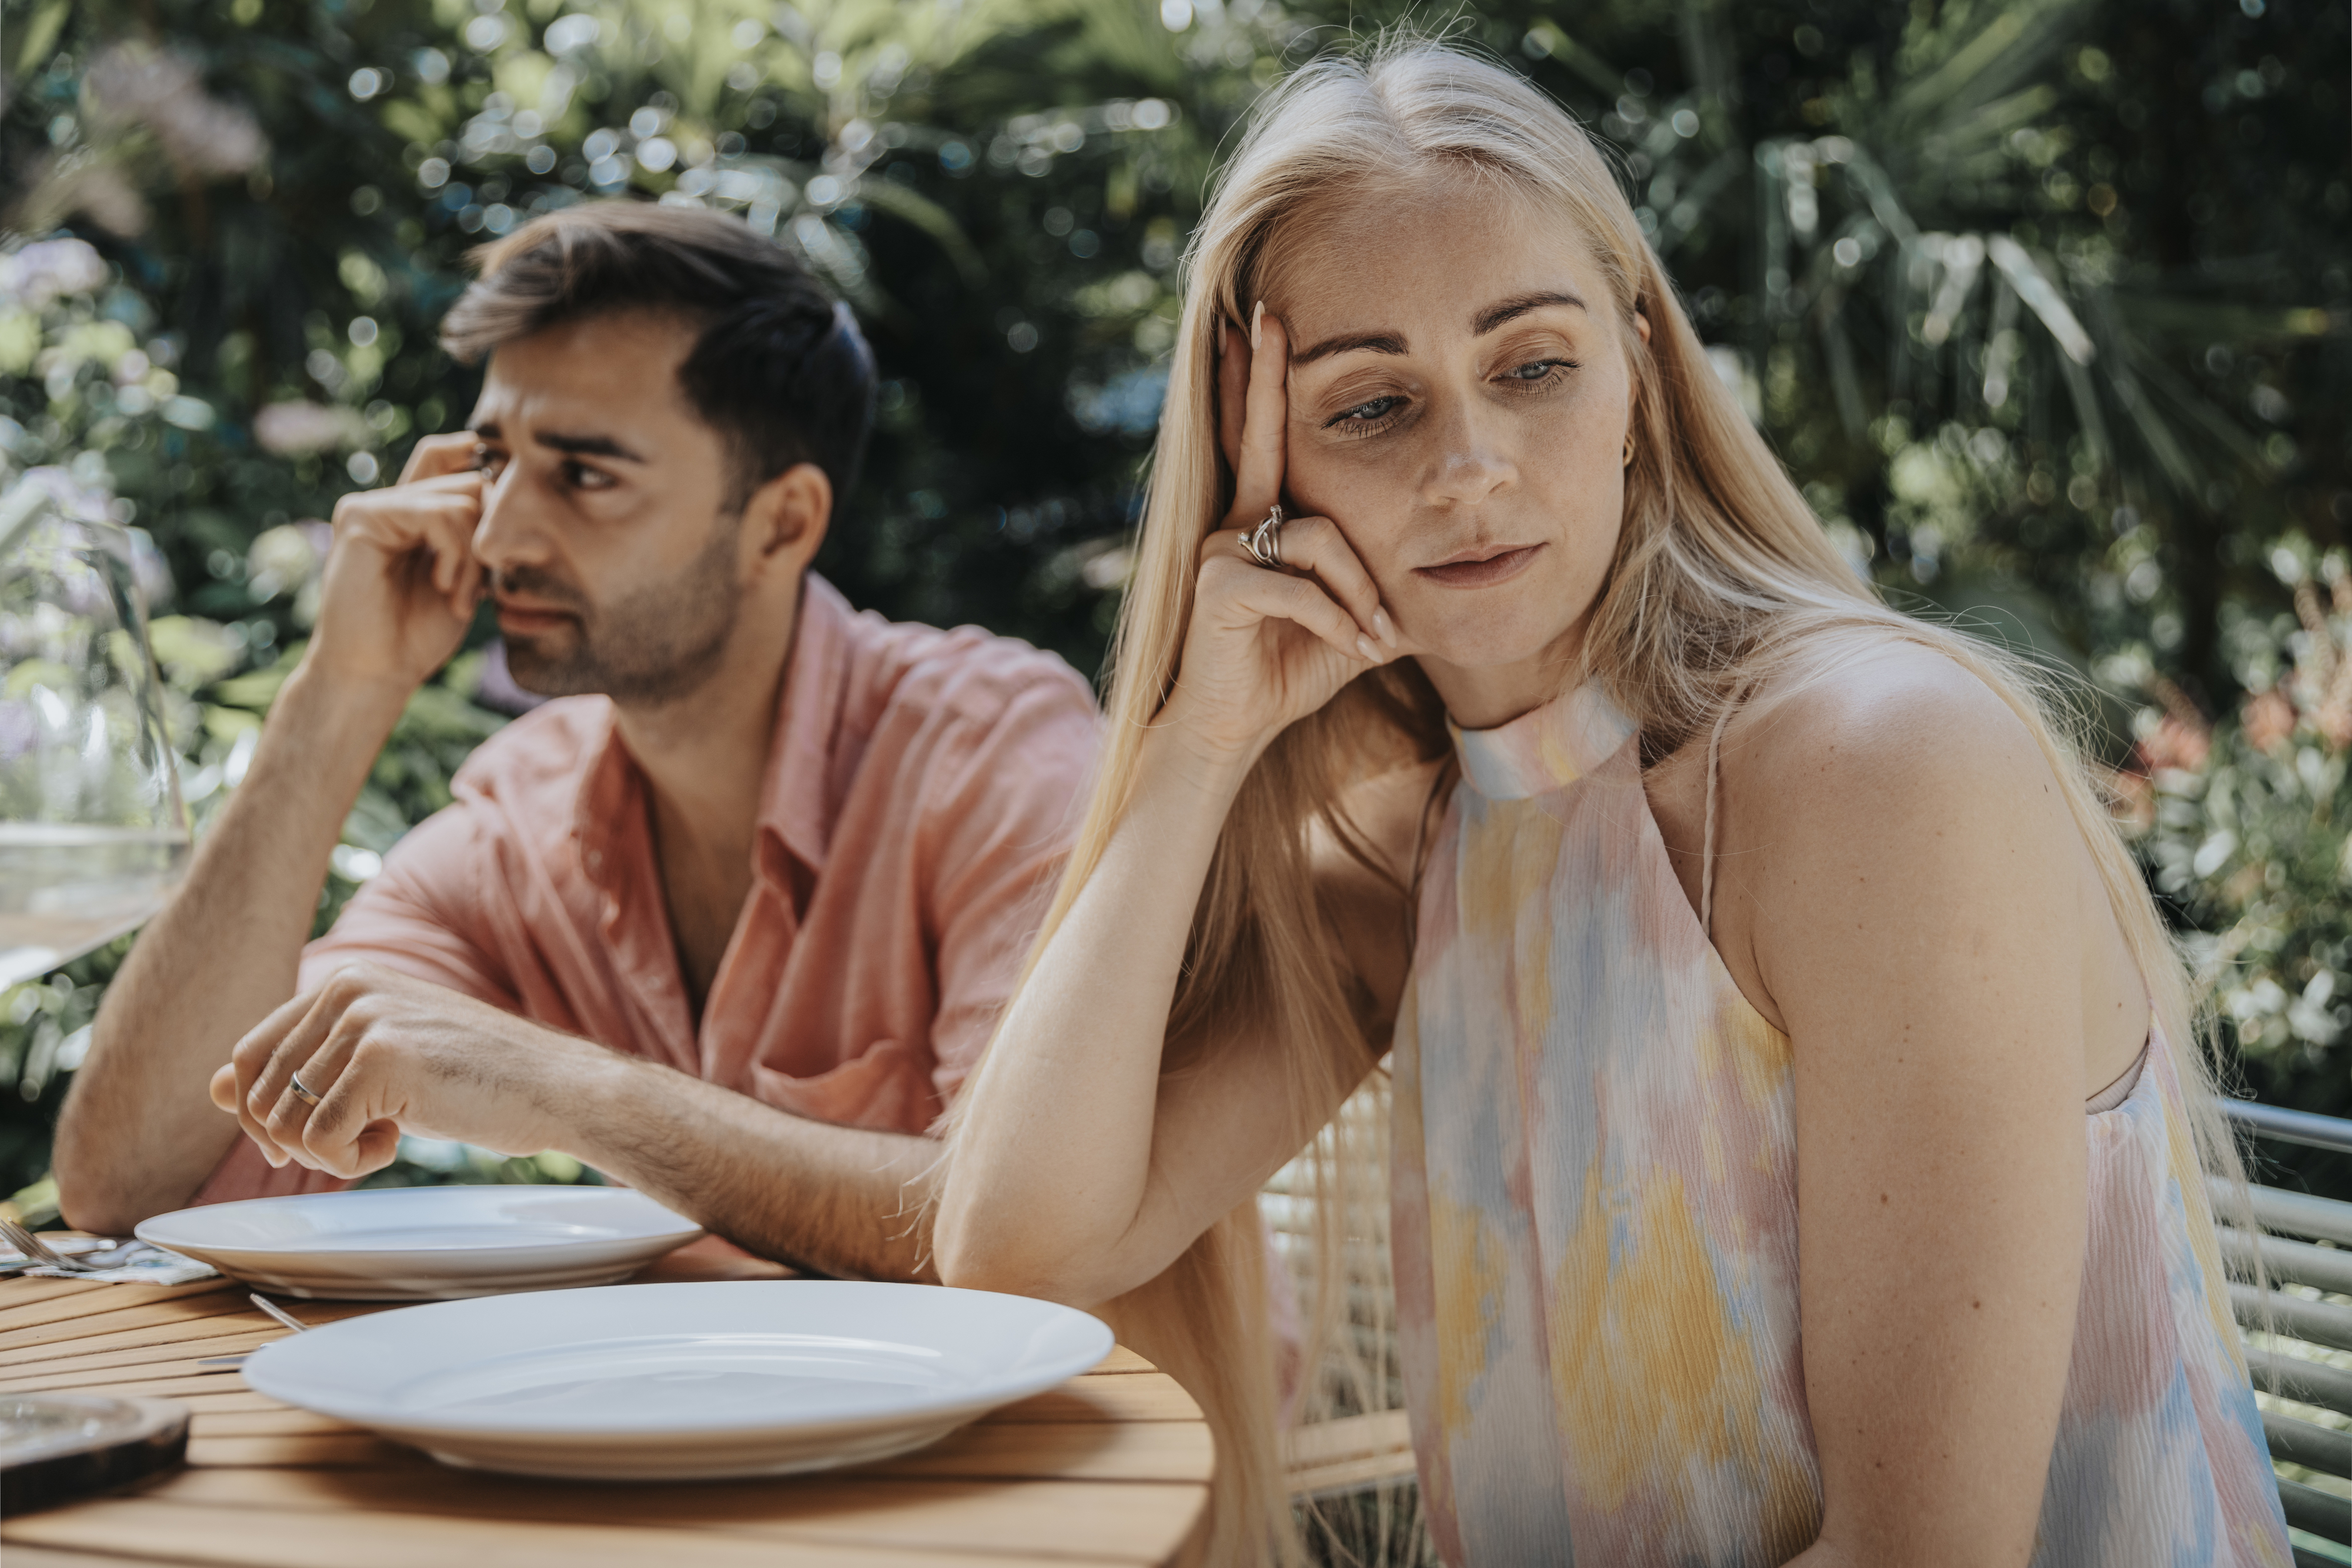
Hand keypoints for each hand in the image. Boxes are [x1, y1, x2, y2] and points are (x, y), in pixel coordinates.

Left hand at [209, 962, 593, 1178]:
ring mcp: (365, 1019)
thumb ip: (303, 1067)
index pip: (251, 1054)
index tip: (300, 1141)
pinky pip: (321, 1140)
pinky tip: (398, 1142)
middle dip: (296, 1139)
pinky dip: (352, 1161)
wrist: (556, 1087)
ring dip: (329, 1151)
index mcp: (346, 978)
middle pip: (259, 1093)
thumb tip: (212, 1089)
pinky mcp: (382, 1060)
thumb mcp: (379, 1062)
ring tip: (385, 1137)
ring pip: (285, 1122)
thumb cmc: (477, 1079)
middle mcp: (348, 988)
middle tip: (359, 1142)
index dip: (260, 1112)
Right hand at [302, 433, 489, 694]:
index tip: (506, 533)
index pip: (454, 460)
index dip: (488, 477)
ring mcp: (371, 505)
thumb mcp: (466, 575)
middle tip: (479, 589)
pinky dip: (453, 553)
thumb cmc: (420, 633)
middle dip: (487, 539)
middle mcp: (389, 502)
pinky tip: (442, 586)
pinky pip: (435, 512)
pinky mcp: (360, 516)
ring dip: (472, 556)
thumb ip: (476, 532)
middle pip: (469, 482)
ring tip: (458, 595)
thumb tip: (510, 484)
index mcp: (411, 512)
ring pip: (459, 500)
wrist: (377, 670)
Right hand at [1161, 310, 1401, 764]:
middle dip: (1264, 376)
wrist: (1234, 727)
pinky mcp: (1220, 584)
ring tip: (1375, 640)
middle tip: (1268, 314)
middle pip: (1259, 437)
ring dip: (1361, 594)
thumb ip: (1382, 590)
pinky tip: (1353, 648)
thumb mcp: (1353, 619)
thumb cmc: (1291, 670)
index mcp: (1265, 518)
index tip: (1265, 325)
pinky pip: (1302, 586)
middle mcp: (1237, 521)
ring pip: (1322, 538)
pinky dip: (1338, 620)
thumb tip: (1448, 590)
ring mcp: (1224, 549)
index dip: (1263, 385)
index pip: (1268, 440)